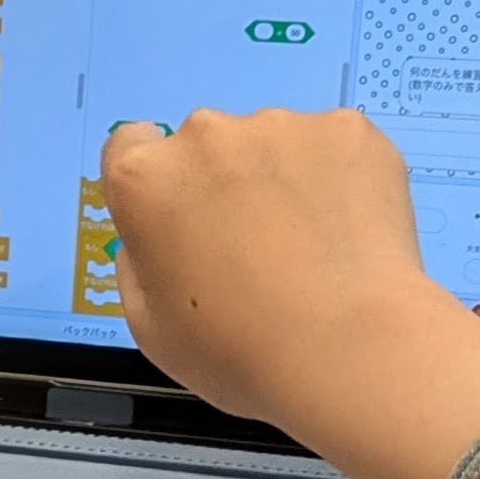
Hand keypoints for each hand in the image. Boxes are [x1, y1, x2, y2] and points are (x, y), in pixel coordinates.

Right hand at [99, 107, 479, 478]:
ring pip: (274, 145)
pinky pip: (334, 148)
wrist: (349, 347)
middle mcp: (206, 137)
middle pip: (207, 146)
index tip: (180, 213)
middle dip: (223, 184)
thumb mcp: (150, 328)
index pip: (130, 145)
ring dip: (283, 181)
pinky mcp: (347, 130)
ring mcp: (281, 126)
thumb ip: (139, 263)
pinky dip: (338, 180)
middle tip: (252, 249)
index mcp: (146, 181)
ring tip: (309, 249)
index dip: (156, 183)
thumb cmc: (241, 352)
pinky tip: (347, 235)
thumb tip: (155, 239)